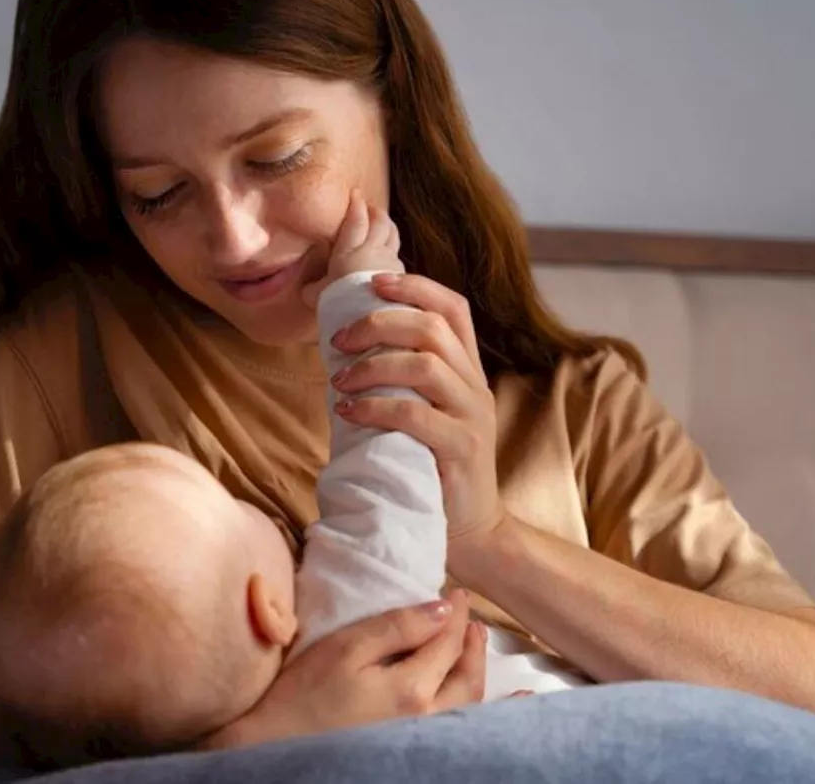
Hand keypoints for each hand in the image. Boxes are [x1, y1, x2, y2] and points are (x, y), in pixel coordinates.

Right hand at [205, 590, 485, 748]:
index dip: (454, 613)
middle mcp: (428, 717)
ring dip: (477, 671)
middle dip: (471, 642)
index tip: (456, 593)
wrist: (276, 748)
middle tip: (469, 619)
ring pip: (468, 703)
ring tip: (474, 647)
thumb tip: (442, 609)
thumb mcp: (346, 648)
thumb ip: (397, 627)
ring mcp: (423, 738)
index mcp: (412, 688)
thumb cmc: (303, 695)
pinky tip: (510, 711)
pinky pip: (462, 729)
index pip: (447, 640)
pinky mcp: (412, 748)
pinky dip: (489, 718)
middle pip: (467, 674)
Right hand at [301, 190, 404, 307]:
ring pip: (392, 234)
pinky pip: (398, 254)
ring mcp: (389, 261)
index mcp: (348, 250)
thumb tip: (306, 288)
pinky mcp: (401, 274)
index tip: (355, 193)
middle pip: (379, 221)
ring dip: (387, 224)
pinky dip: (393, 248)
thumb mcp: (317, 296)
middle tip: (370, 206)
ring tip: (383, 221)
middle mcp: (372, 251)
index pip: (355, 219)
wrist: (368, 319)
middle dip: (374, 210)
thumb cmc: (339, 306)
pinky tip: (390, 253)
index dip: (356, 204)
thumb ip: (312, 288)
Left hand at [327, 271, 505, 547]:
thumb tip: (343, 350)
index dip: (414, 287)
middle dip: (379, 323)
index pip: (453, 308)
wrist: (471, 531)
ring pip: (425, 365)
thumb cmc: (432, 469)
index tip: (373, 283)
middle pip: (433, 327)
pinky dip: (375, 407)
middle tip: (339, 341)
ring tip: (340, 382)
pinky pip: (415, 414)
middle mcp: (475, 387)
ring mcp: (472, 417)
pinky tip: (348, 413)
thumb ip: (402, 382)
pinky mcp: (461, 449)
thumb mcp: (425, 415)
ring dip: (373, 366)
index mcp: (468, 371)